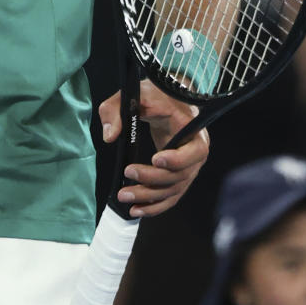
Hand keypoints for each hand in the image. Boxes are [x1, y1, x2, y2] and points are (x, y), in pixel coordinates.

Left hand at [98, 81, 208, 216]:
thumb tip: (109, 136)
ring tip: (125, 197)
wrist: (169, 100)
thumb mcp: (134, 94)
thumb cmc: (155, 95)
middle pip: (180, 175)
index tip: (156, 159)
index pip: (194, 150)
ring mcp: (189, 166)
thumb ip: (116, 110)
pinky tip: (137, 210)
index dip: (177, 159)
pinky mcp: (179, 175)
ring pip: (173, 190)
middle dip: (152, 180)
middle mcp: (195, 151)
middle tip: (128, 175)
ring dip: (149, 197)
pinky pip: (170, 196)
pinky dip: (155, 206)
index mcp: (192, 129)